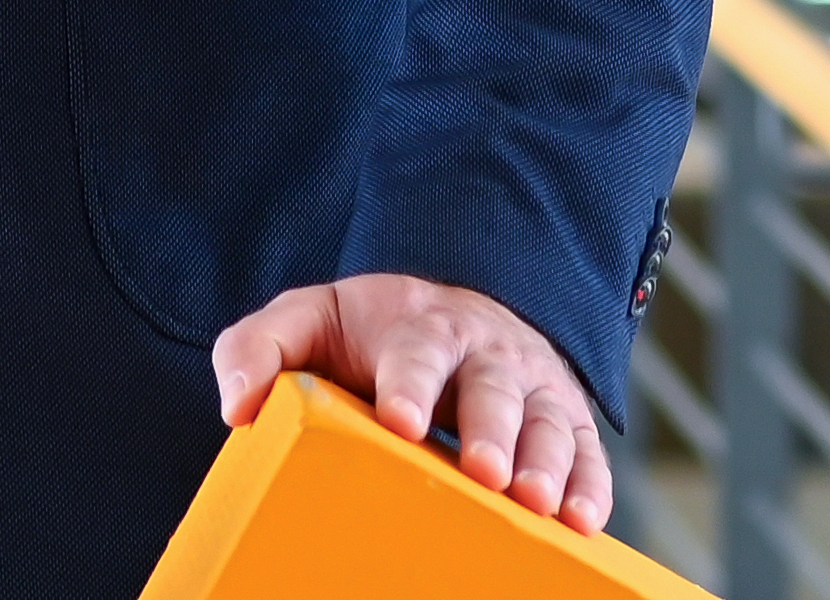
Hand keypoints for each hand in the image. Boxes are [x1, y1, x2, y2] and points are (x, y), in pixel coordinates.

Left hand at [211, 274, 611, 532]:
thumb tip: (239, 407)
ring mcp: (529, 385)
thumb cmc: (370, 333)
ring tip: (539, 503)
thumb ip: (258, 348)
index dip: (410, 383)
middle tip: (484, 472)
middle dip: (490, 428)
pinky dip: (591, 483)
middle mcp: (482, 351)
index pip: (415, 349)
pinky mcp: (566, 419)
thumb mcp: (309, 320)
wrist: (453, 308)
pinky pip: (588, 450)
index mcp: (417, 327)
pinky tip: (583, 522)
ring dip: (546, 460)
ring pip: (546, 418)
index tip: (402, 420)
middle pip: (492, 384)